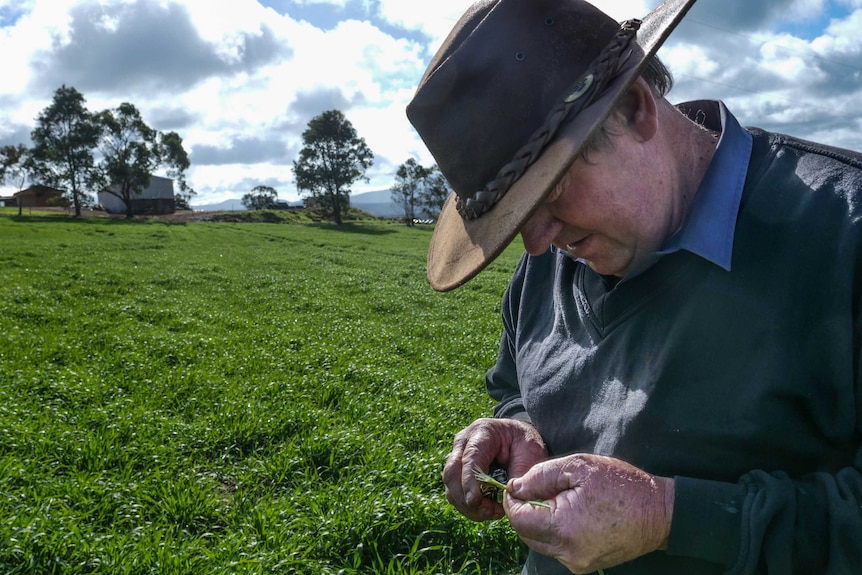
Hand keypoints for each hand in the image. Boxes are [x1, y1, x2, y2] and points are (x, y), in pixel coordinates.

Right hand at [442, 417, 546, 520]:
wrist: (518, 438)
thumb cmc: (525, 444)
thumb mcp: (531, 454)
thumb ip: (520, 476)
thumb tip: (508, 499)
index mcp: (482, 431)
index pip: (470, 458)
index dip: (470, 481)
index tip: (475, 501)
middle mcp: (464, 442)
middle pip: (452, 473)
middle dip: (466, 498)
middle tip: (489, 512)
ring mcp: (457, 456)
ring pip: (450, 486)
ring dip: (467, 506)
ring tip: (492, 512)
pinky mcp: (456, 471)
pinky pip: (454, 493)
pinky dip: (467, 507)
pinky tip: (486, 510)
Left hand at [504, 453, 673, 573]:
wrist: (659, 513)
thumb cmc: (620, 484)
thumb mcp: (578, 467)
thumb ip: (540, 476)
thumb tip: (516, 487)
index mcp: (563, 527)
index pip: (518, 518)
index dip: (513, 500)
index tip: (516, 485)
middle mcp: (567, 552)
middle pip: (526, 533)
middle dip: (524, 511)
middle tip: (536, 489)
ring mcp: (576, 562)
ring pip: (540, 542)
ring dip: (539, 521)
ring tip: (558, 499)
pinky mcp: (584, 565)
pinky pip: (556, 548)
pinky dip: (554, 531)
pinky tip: (569, 513)